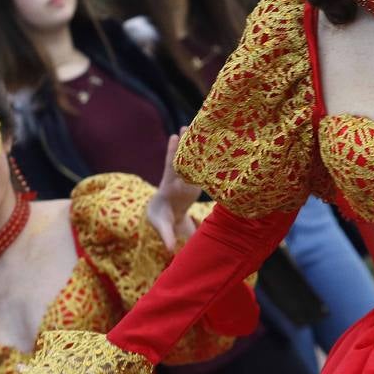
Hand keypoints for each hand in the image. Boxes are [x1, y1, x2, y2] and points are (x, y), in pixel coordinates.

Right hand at [5, 361, 108, 373]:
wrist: (121, 348)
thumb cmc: (102, 371)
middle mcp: (63, 365)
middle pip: (39, 373)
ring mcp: (72, 358)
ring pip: (47, 365)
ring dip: (34, 369)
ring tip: (21, 368)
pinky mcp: (81, 355)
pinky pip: (59, 360)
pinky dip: (50, 363)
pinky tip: (52, 361)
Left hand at [146, 131, 200, 251]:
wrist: (167, 215)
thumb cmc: (163, 220)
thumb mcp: (162, 228)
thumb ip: (166, 237)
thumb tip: (170, 250)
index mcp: (169, 188)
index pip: (172, 170)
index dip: (173, 154)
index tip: (173, 138)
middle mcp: (178, 179)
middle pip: (180, 159)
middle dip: (182, 144)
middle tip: (185, 126)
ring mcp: (186, 178)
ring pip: (190, 159)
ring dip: (192, 143)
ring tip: (194, 124)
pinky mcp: (194, 180)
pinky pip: (199, 164)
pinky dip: (204, 154)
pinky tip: (211, 139)